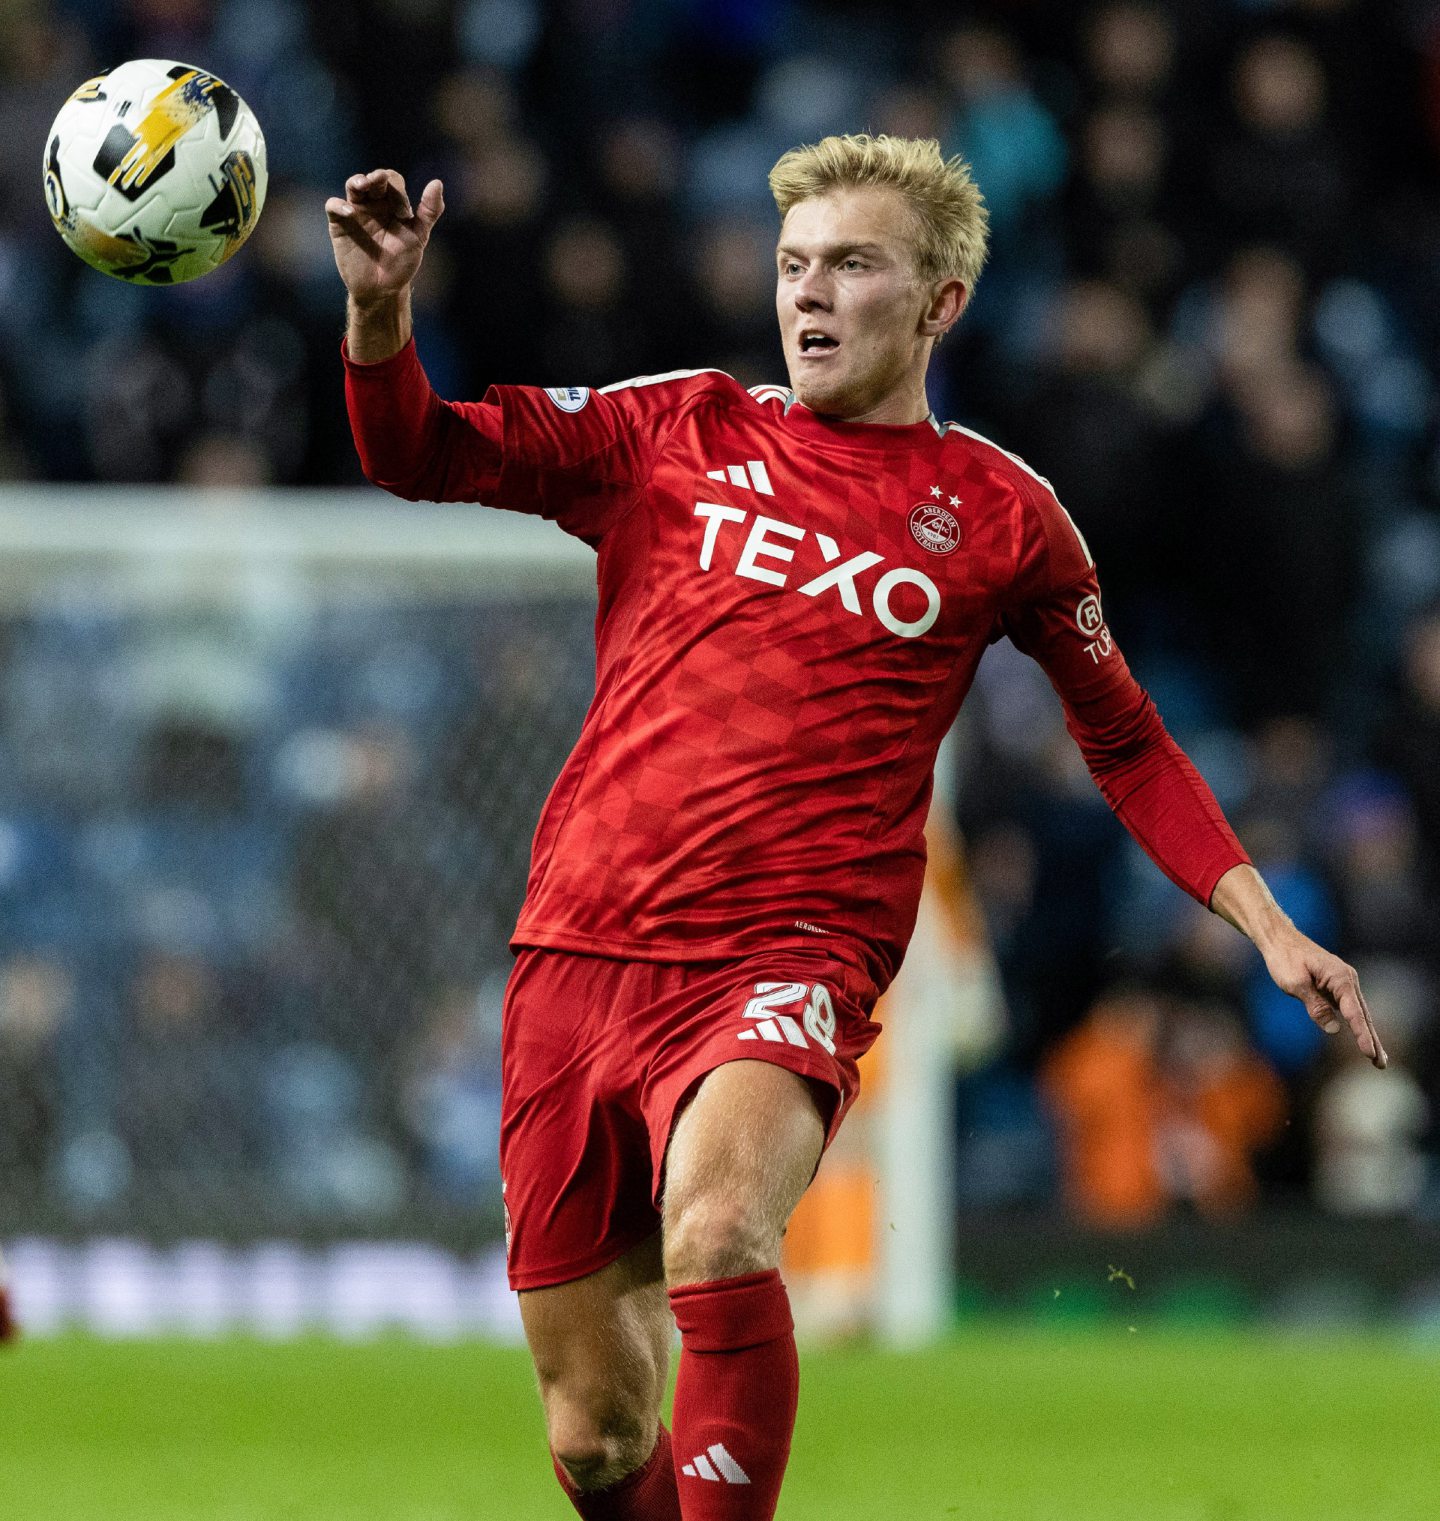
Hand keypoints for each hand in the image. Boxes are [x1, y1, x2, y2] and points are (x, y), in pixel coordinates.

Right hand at [325, 169, 444, 305]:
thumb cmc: (401, 262)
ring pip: (353, 185)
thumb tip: (437, 182)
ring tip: (364, 184)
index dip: (399, 192)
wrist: (382, 288)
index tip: (404, 215)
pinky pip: (333, 206)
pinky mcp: (340, 224)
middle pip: (374, 179)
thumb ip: (429, 211)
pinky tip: (349, 212)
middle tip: (382, 182)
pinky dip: (338, 205)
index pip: (394, 182)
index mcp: (393, 204)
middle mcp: (374, 204)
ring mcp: (356, 212)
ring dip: (358, 180)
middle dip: (379, 177)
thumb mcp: (419, 236)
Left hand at [1210, 863, 1385, 1067]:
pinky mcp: (1335, 986)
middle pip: (1363, 1015)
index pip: (1354, 1012)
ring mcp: (1343, 983)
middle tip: (1381, 1065)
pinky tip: (1363, 1037)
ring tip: (1377, 1058)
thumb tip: (1334, 1028)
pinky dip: (1357, 1024)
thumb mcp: (1295, 984)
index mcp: (1340, 978)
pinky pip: (1349, 1008)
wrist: (1278, 939)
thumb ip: (1315, 1006)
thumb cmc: (1284, 958)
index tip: (1369, 1053)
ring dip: (1367, 1034)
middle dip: (1372, 1040)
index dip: (1362, 1035)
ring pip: (1358, 1013)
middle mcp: (1347, 980)